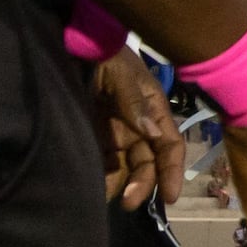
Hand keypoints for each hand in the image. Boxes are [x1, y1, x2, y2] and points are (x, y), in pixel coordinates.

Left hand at [91, 46, 178, 212]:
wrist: (74, 42)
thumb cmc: (105, 54)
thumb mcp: (121, 74)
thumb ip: (135, 103)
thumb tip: (152, 134)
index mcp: (152, 110)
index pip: (169, 145)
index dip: (172, 171)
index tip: (169, 197)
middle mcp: (137, 126)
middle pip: (147, 162)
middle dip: (141, 184)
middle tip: (127, 203)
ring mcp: (114, 132)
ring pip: (123, 167)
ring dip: (118, 184)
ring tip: (102, 197)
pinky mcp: (93, 135)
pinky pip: (100, 162)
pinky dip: (98, 176)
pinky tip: (89, 186)